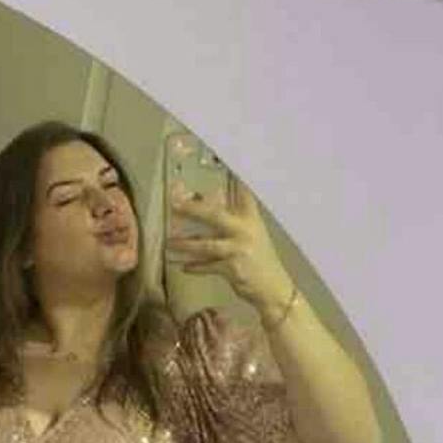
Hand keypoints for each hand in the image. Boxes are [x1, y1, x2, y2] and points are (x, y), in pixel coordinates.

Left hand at [165, 173, 295, 310]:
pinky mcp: (233, 269)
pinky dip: (196, 267)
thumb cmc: (259, 258)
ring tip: (169, 243)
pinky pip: (208, 266)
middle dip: (192, 209)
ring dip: (186, 244)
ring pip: (206, 245)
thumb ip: (229, 218)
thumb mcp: (250, 233)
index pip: (242, 189)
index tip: (220, 154)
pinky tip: (184, 267)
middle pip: (215, 215)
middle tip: (173, 204)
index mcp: (251, 217)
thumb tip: (201, 200)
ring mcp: (239, 249)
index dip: (232, 173)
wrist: (274, 288)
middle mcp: (246, 229)